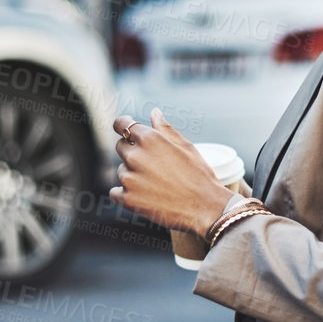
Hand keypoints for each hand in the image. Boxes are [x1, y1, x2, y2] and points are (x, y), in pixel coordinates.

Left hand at [109, 108, 236, 234]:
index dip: (122, 125)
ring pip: (122, 171)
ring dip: (133, 175)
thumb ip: (165, 129)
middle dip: (133, 152)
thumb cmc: (199, 176)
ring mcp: (130, 178)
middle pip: (121, 147)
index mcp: (150, 139)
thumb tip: (154, 112)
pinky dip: (126, 194)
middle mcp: (136, 156)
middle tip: (154, 165)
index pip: (122, 124)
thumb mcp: (186, 147)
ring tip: (157, 184)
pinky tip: (144, 196)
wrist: (206, 209)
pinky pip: (116, 192)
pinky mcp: (127, 199)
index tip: (124, 129)